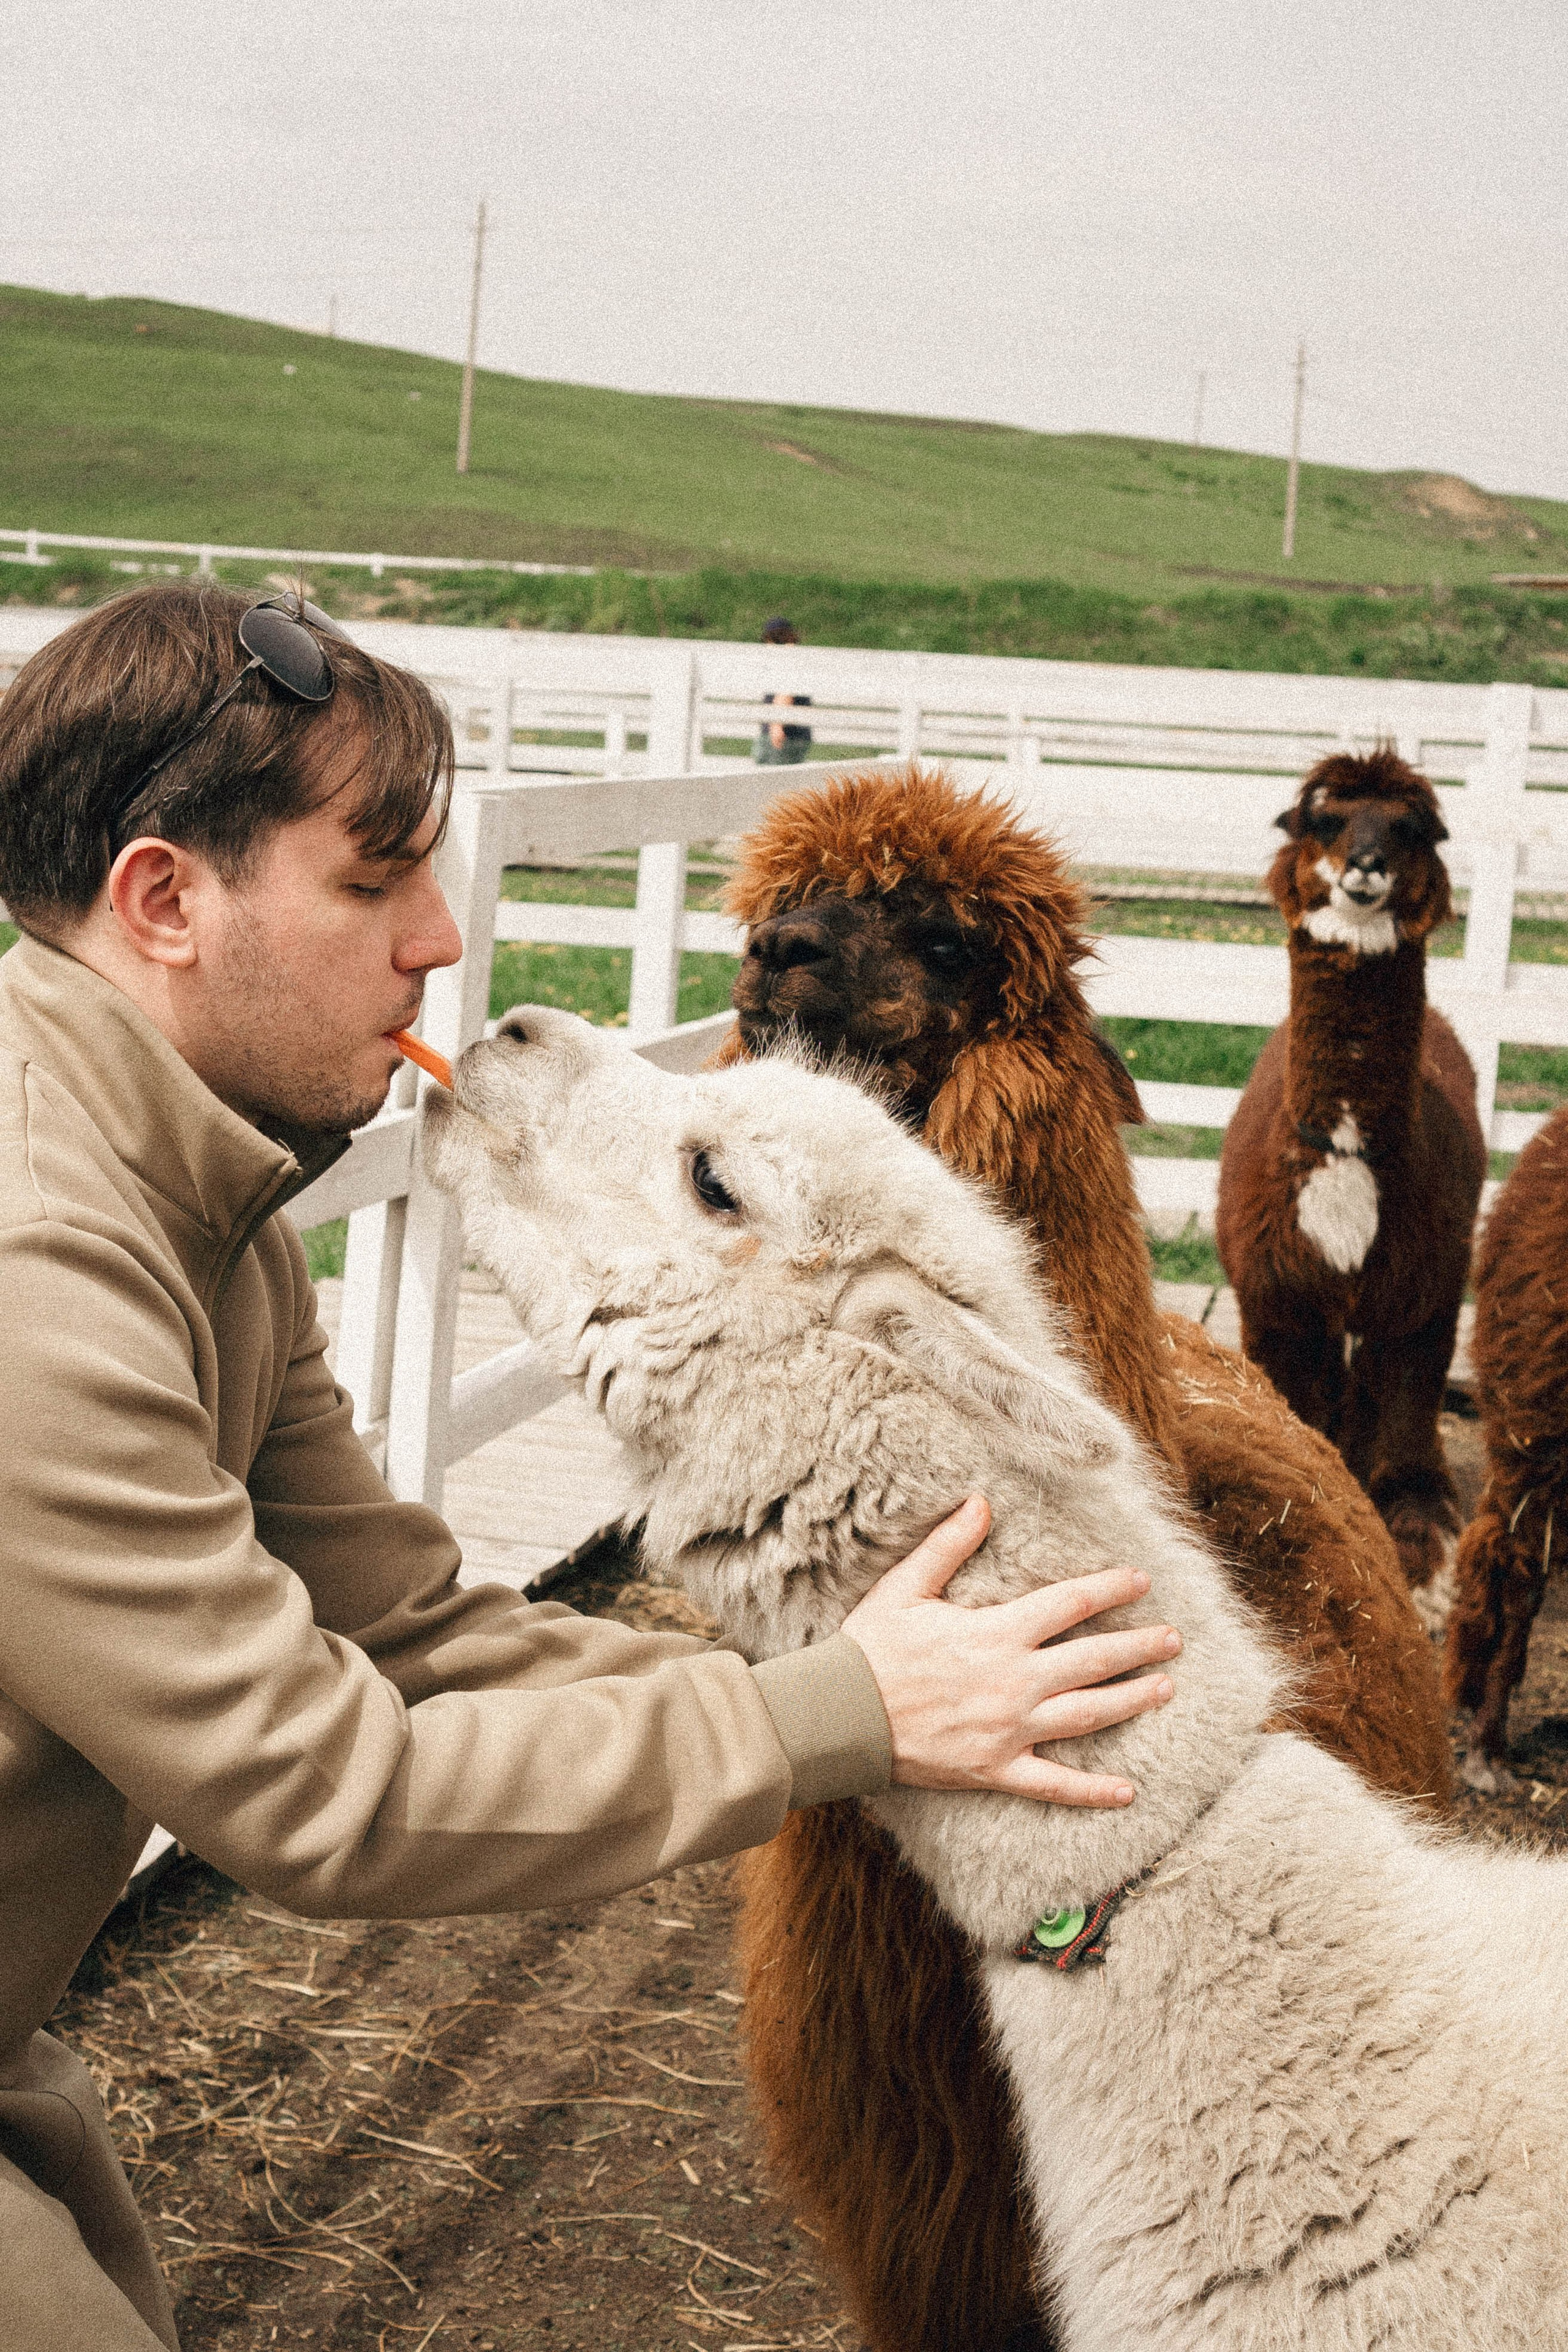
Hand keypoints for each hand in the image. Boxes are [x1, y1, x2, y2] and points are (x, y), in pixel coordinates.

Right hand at [840, 1495, 1179, 1806]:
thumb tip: (981, 1501)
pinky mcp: (996, 1770)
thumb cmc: (870, 1649)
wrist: (841, 1717)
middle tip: (1175, 1639)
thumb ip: (948, 1545)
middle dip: (1140, 1647)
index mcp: (997, 1633)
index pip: (1070, 1604)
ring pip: (1087, 1715)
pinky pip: (1054, 1784)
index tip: (1142, 1580)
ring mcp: (1009, 1730)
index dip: (1111, 1589)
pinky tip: (1128, 1791)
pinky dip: (1093, 1791)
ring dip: (1132, 1701)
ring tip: (1165, 1689)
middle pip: (1094, 1660)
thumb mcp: (906, 1587)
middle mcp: (1014, 1681)